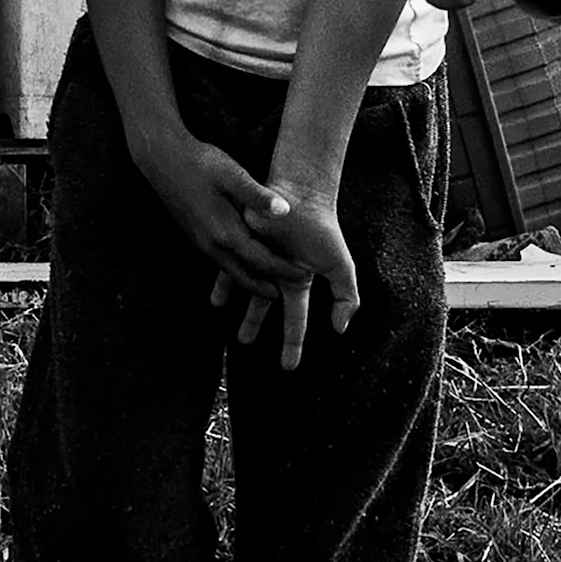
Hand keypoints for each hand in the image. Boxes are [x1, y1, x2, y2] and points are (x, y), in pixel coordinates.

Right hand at [132, 127, 303, 297]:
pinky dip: (236, 268)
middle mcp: (212, 244)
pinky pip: (220, 261)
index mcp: (225, 231)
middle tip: (285, 296)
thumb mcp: (232, 174)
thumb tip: (286, 211)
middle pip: (244, 277)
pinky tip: (244, 263)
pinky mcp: (195, 236)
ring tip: (269, 285)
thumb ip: (258, 196)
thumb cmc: (200, 162)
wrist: (162, 159)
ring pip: (230, 271)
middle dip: (265, 289)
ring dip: (250, 281)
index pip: (261, 261)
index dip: (283, 270)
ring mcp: (201, 242)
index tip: (303, 275)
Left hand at [229, 172, 361, 370]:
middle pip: (261, 305)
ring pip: (242, 286)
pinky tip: (215, 295)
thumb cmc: (322, 228)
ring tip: (222, 314)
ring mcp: (256, 258)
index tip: (288, 367)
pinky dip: (220, 281)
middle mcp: (274, 273)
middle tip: (244, 342)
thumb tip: (340, 329)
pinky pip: (226, 265)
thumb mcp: (340, 267)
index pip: (295, 319)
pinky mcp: (241, 243)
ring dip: (233, 301)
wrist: (301, 194)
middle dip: (253, 324)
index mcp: (296, 281)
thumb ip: (346, 297)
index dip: (293, 343)